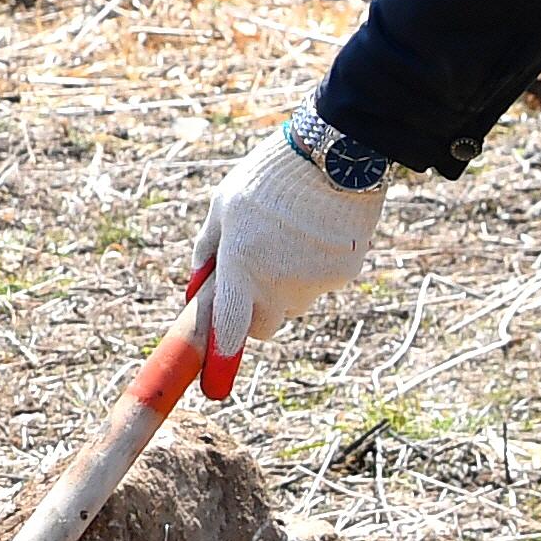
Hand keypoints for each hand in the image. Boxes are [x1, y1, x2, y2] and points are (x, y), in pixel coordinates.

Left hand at [187, 116, 388, 398]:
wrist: (335, 153)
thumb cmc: (268, 178)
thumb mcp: (223, 207)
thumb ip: (207, 254)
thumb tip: (196, 291)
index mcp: (242, 265)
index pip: (229, 328)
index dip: (220, 358)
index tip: (213, 386)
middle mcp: (279, 282)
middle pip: (263, 325)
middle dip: (253, 313)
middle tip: (251, 278)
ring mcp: (316, 281)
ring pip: (293, 303)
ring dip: (285, 286)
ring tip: (288, 236)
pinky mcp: (344, 274)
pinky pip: (320, 284)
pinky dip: (314, 269)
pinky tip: (316, 231)